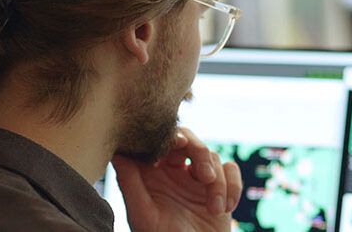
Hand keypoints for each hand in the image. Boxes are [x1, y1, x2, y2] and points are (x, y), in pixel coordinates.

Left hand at [113, 128, 242, 231]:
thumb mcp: (142, 214)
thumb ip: (130, 183)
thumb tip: (118, 152)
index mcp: (152, 174)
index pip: (160, 142)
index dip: (170, 137)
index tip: (178, 145)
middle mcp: (174, 172)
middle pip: (189, 141)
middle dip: (201, 154)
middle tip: (205, 175)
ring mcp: (197, 179)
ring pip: (213, 157)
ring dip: (218, 183)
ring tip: (215, 209)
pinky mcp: (220, 186)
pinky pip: (231, 169)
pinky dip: (233, 187)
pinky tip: (225, 208)